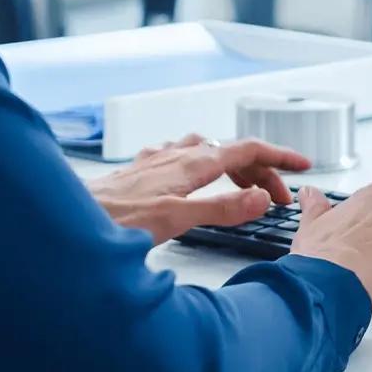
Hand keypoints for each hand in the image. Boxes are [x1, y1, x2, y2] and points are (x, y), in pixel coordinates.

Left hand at [89, 133, 309, 243]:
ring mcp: (157, 160)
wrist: (68, 221)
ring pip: (206, 151)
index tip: (303, 165)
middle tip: (276, 196)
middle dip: (260, 170)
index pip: (248, 149)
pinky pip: (180, 157)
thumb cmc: (114, 223)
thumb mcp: (177, 219)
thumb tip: (262, 197)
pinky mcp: (140, 171)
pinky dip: (201, 165)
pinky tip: (190, 176)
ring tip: (243, 184)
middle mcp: (176, 155)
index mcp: (192, 163)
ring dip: (232, 165)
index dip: (279, 156)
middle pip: (231, 151)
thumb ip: (222, 208)